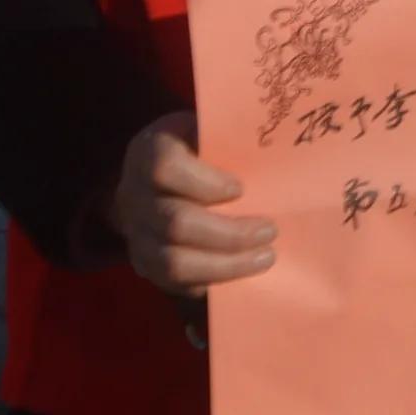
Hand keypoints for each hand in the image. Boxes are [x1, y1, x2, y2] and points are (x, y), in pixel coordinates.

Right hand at [110, 112, 275, 298]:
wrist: (165, 177)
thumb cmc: (203, 147)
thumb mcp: (212, 129)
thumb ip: (235, 137)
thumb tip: (282, 151)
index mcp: (148, 150)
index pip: (164, 167)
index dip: (204, 183)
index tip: (240, 190)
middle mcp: (132, 194)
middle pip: (175, 223)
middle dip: (228, 234)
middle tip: (270, 231)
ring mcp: (135, 233)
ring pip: (173, 263)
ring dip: (225, 265)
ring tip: (266, 257)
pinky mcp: (144, 263)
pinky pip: (175, 284)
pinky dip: (212, 281)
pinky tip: (242, 270)